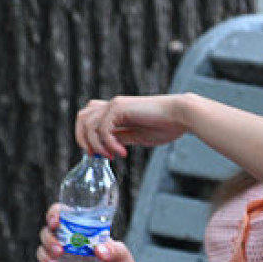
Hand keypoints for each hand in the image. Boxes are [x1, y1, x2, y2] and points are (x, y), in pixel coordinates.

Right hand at [34, 203, 142, 261]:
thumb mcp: (121, 254)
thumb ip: (113, 250)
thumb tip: (99, 251)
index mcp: (81, 229)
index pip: (62, 214)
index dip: (54, 214)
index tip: (55, 222)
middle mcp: (68, 241)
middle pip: (47, 233)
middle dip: (49, 240)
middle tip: (59, 251)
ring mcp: (62, 257)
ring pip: (43, 251)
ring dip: (44, 257)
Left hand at [74, 94, 188, 158]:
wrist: (181, 115)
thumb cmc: (165, 126)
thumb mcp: (137, 136)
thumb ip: (121, 137)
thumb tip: (107, 146)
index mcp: (116, 111)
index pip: (88, 119)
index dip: (86, 137)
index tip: (97, 154)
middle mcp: (112, 105)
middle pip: (82, 118)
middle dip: (83, 139)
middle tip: (96, 156)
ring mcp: (115, 105)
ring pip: (89, 124)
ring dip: (97, 145)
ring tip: (113, 156)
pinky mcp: (120, 108)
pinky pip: (103, 129)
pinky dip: (109, 144)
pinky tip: (123, 152)